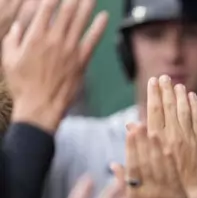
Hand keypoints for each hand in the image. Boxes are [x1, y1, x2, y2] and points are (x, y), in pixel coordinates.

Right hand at [2, 0, 107, 131]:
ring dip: (87, 5)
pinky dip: (98, 27)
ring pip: (80, 21)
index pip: (46, 8)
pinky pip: (92, 40)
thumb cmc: (22, 85)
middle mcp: (53, 39)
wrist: (40, 106)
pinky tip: (104, 17)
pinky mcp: (81, 61)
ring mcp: (69, 50)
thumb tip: (20, 26)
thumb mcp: (8, 59)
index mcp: (34, 36)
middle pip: (66, 10)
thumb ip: (13, 39)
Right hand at [113, 124, 189, 197]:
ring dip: (156, 148)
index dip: (131, 148)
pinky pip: (173, 174)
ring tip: (154, 131)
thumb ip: (123, 185)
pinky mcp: (179, 194)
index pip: (132, 167)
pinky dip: (170, 161)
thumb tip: (113, 164)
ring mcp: (166, 193)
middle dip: (142, 143)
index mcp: (136, 196)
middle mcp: (150, 193)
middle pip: (145, 163)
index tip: (130, 132)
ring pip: (160, 167)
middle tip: (140, 124)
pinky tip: (168, 147)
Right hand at [147, 75, 196, 193]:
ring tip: (177, 83)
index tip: (152, 82)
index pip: (153, 111)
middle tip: (163, 77)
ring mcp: (187, 140)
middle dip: (165, 90)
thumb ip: (136, 145)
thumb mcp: (141, 168)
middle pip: (168, 108)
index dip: (153, 95)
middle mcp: (171, 137)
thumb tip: (131, 125)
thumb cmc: (160, 185)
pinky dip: (195, 107)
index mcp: (155, 141)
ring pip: (183, 111)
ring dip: (180, 96)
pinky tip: (192, 97)